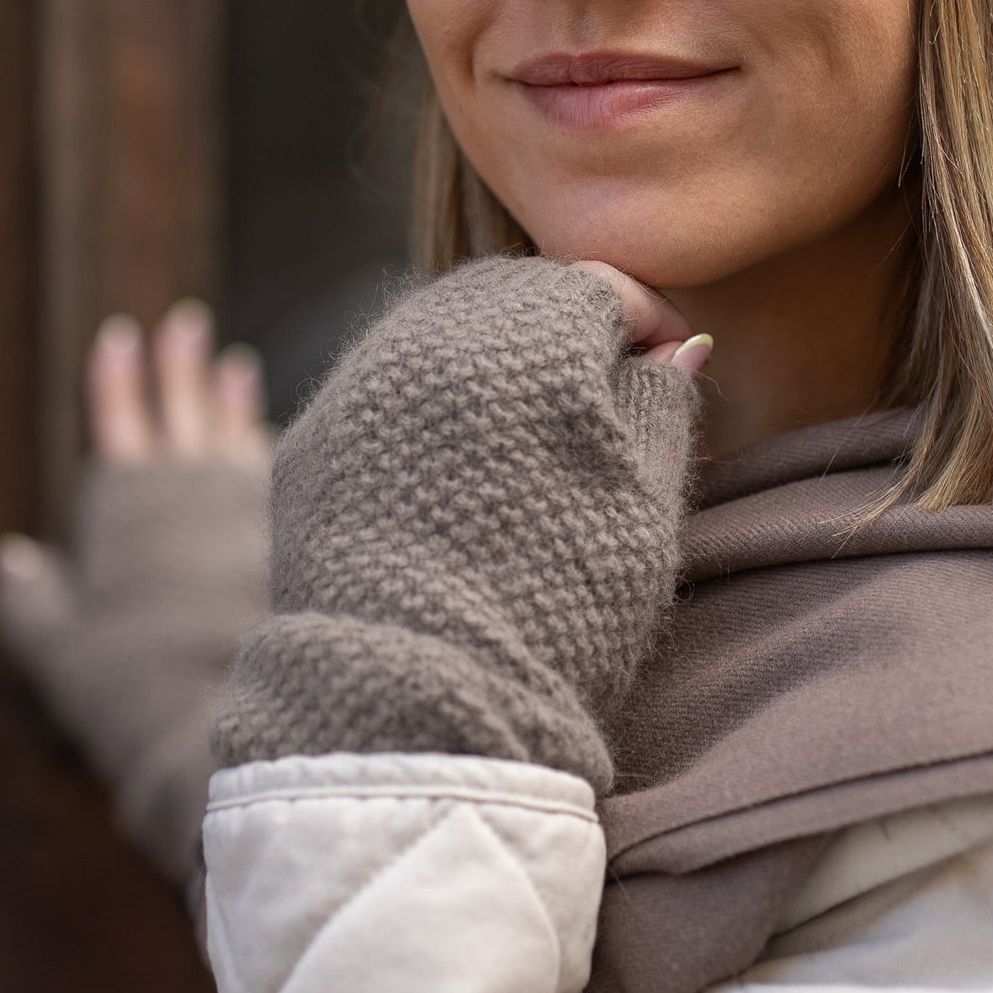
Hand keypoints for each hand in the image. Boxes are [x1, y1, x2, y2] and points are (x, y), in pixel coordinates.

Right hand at [0, 300, 272, 887]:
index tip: (121, 335)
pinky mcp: (290, 532)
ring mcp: (244, 506)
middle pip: (182, 409)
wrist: (228, 716)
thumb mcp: (61, 653)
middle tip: (186, 324)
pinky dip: (272, 453)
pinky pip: (278, 476)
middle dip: (181, 365)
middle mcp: (187, 490)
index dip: (117, 379)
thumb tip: (9, 557)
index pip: (118, 421)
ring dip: (232, 398)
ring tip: (235, 363)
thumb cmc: (131, 689)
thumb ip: (31, 603)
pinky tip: (275, 442)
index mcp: (125, 506)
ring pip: (235, 432)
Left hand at [210, 254, 708, 795]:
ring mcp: (356, 385)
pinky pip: (379, 386)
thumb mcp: (643, 510)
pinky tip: (452, 467)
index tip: (673, 363)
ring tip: (526, 428)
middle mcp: (426, 337)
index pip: (599, 284)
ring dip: (490, 355)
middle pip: (511, 292)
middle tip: (599, 389)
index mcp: (525, 339)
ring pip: (435, 329)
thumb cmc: (559, 611)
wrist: (417, 708)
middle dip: (564, 323)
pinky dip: (423, 401)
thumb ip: (662, 406)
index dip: (649, 317)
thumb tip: (681, 346)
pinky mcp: (310, 439)